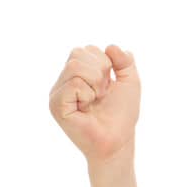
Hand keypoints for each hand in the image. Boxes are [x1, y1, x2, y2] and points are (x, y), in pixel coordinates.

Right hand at [49, 44, 140, 164]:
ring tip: (95, 100)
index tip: (108, 86)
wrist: (119, 140)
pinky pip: (72, 84)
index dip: (104, 63)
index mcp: (77, 74)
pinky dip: (87, 94)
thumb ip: (124, 61)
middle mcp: (64, 81)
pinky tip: (86, 108)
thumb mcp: (130, 81)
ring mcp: (57, 93)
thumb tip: (111, 46)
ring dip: (95, 83)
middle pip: (78, 53)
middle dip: (99, 72)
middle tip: (102, 93)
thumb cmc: (122, 114)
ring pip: (75, 66)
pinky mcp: (56, 105)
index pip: (86, 49)